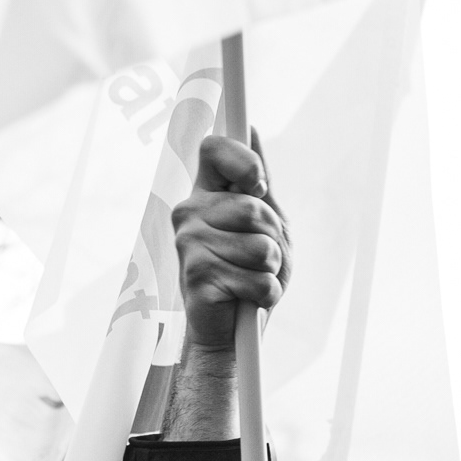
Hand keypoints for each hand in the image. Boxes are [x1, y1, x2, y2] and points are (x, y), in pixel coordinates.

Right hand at [171, 134, 290, 352]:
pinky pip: (258, 279)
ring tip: (252, 279)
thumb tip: (250, 128)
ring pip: (261, 246)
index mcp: (204, 195)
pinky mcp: (197, 276)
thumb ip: (256, 181)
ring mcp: (188, 244)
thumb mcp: (262, 224)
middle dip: (273, 239)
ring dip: (271, 271)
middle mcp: (188, 213)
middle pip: (253, 207)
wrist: (231, 333)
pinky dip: (266, 294)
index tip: (258, 186)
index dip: (244, 160)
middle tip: (258, 259)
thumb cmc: (249, 275)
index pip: (215, 148)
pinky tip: (245, 299)